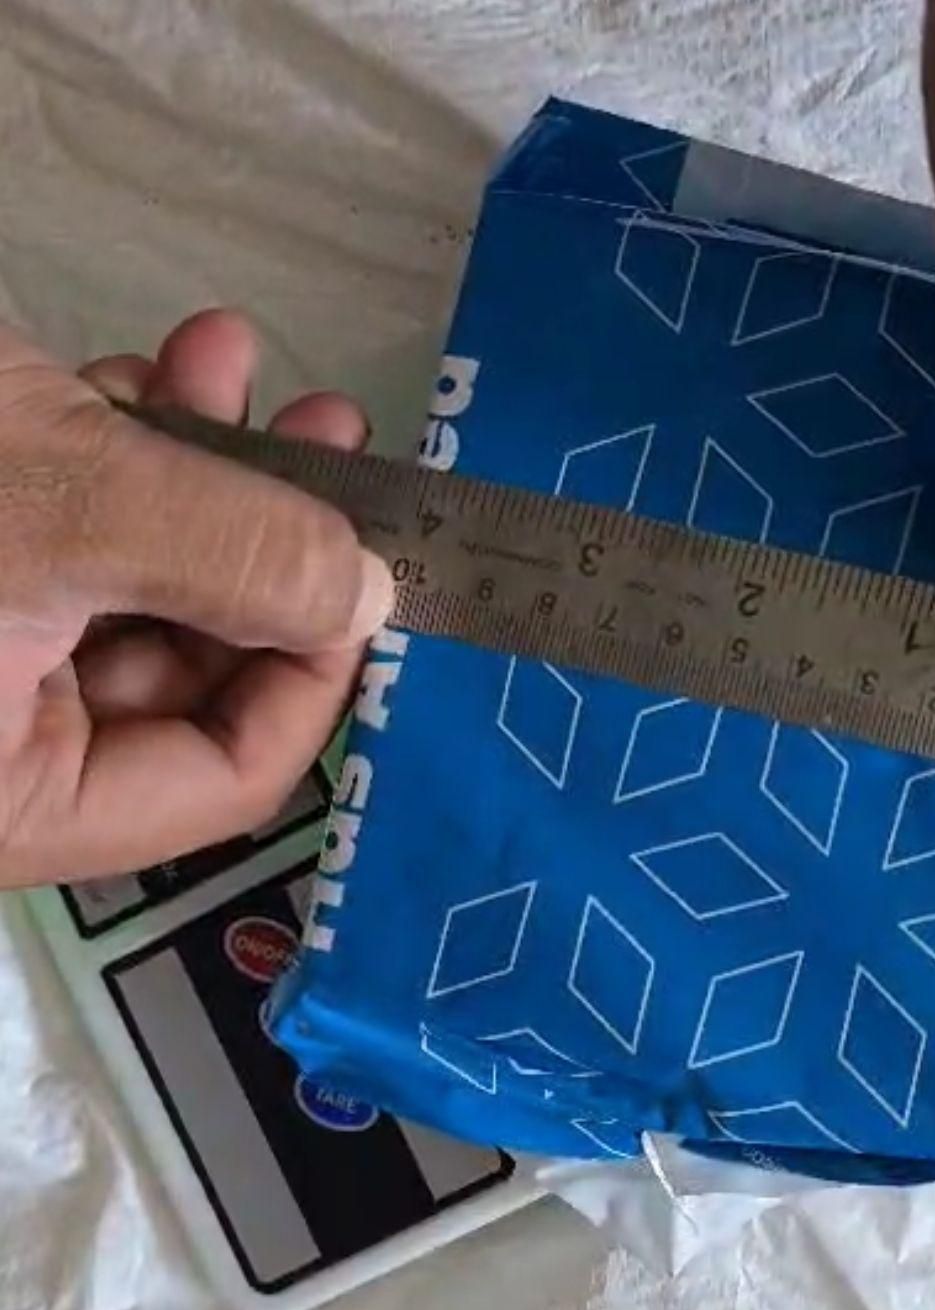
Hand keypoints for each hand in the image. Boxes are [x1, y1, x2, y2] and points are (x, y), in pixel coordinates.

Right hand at [0, 309, 391, 885]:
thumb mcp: (55, 508)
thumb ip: (230, 556)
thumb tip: (369, 596)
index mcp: (16, 794)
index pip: (223, 781)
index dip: (316, 673)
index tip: (371, 570)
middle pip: (187, 669)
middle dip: (264, 543)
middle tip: (331, 442)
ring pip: (129, 582)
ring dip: (198, 472)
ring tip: (242, 369)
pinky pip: (59, 529)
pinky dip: (113, 448)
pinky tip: (155, 362)